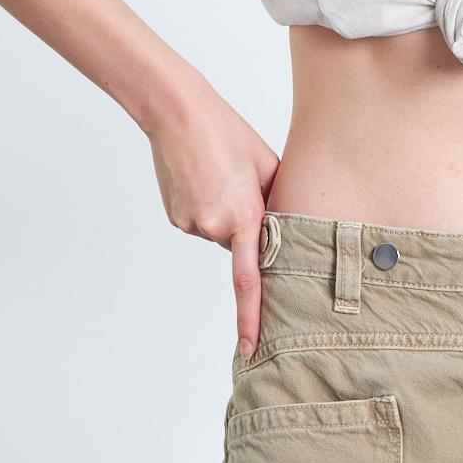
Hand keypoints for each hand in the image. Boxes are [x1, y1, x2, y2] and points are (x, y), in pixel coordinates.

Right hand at [145, 84, 279, 357]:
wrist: (177, 113)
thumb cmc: (228, 133)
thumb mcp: (268, 166)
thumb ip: (277, 205)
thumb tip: (285, 230)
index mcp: (245, 216)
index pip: (250, 282)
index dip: (251, 319)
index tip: (249, 349)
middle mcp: (215, 227)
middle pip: (241, 247)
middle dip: (247, 229)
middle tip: (241, 190)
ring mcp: (192, 223)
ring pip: (220, 233)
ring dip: (227, 215)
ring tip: (220, 176)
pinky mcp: (176, 216)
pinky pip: (202, 222)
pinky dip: (207, 207)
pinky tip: (203, 179)